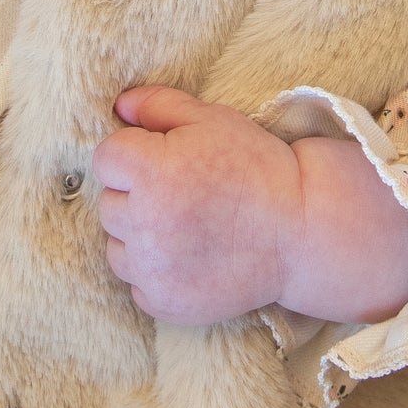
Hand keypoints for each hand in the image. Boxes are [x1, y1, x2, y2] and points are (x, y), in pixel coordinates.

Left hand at [93, 86, 407, 327]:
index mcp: (152, 170)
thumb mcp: (212, 121)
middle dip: (137, 195)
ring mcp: (151, 268)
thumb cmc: (257, 169)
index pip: (107, 158)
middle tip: (184, 196)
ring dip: (140, 237)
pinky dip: (156, 274)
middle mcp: (144, 221)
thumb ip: (158, 106)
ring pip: (117, 246)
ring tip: (187, 230)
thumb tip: (118, 107)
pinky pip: (137, 283)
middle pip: (110, 203)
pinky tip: (191, 260)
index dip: (136, 155)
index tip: (167, 162)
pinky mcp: (162, 302)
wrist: (301, 232)